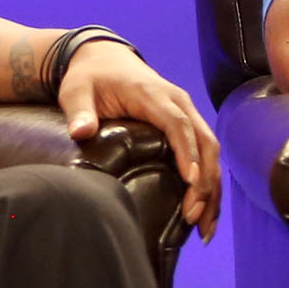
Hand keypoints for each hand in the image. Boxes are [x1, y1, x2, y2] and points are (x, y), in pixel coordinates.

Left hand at [57, 41, 221, 240]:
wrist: (104, 58)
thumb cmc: (90, 78)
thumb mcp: (77, 91)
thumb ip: (79, 111)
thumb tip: (81, 132)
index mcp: (154, 95)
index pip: (178, 125)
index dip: (187, 153)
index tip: (191, 182)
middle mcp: (179, 103)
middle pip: (204, 142)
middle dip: (205, 182)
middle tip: (193, 218)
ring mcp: (187, 113)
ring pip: (211, 152)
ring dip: (212, 189)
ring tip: (204, 228)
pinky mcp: (187, 124)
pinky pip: (206, 154)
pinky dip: (209, 183)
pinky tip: (204, 213)